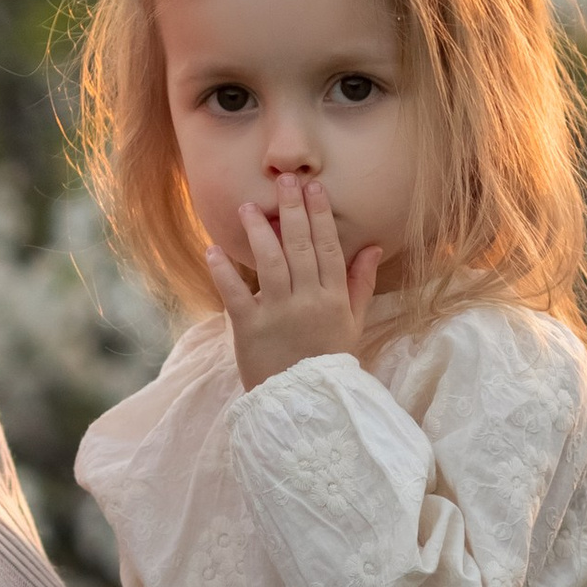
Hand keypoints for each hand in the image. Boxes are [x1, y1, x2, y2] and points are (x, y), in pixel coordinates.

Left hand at [205, 173, 381, 390]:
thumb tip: (373, 247)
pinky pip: (235, 294)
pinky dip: (222, 271)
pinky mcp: (249, 328)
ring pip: (270, 263)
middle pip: (301, 248)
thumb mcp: (352, 324)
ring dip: (259, 232)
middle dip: (292, 211)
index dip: (321, 216)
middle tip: (283, 181)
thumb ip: (360, 284)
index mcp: (333, 299)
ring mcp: (278, 314)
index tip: (314, 188)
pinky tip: (213, 249)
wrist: (303, 405)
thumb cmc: (327, 361)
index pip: (329, 248)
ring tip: (248, 207)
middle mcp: (307, 301)